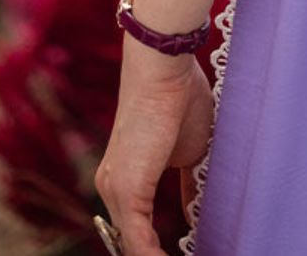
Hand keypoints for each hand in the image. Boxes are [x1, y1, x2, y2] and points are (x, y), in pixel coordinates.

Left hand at [95, 44, 213, 254]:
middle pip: (130, 240)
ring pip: (131, 243)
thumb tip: (194, 215)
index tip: (186, 251)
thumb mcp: (191, 153)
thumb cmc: (182, 100)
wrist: (165, 69)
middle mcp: (111, 187)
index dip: (154, 248)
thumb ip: (190, 187)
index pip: (136, 228)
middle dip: (152, 255)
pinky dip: (152, 255)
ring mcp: (114, 190)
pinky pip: (136, 239)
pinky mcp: (125, 190)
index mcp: (124, 178)